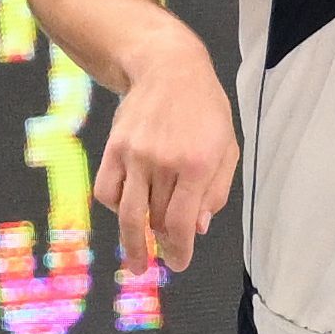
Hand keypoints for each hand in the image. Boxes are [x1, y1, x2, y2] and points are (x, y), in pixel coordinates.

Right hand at [92, 56, 238, 274]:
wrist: (170, 69)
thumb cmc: (206, 109)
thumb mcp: (227, 146)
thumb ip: (216, 190)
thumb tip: (199, 227)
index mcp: (197, 163)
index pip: (181, 221)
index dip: (179, 249)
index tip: (179, 264)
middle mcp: (163, 162)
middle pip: (155, 220)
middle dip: (159, 246)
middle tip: (160, 263)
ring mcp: (134, 156)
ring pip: (128, 212)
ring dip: (131, 242)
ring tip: (134, 262)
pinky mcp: (113, 149)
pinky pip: (107, 191)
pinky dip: (116, 208)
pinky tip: (126, 213)